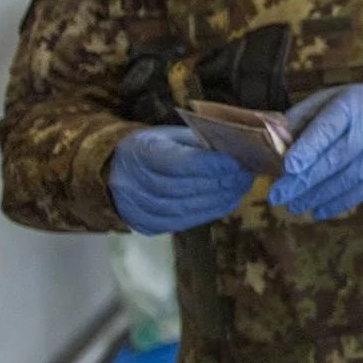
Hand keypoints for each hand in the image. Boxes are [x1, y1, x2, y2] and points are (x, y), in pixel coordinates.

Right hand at [109, 125, 253, 233]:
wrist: (117, 169)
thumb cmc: (155, 148)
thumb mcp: (173, 137)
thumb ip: (200, 145)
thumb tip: (237, 153)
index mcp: (140, 152)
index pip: (178, 163)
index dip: (210, 165)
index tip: (237, 162)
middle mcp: (133, 183)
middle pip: (183, 188)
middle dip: (220, 183)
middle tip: (245, 176)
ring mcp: (137, 208)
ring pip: (183, 209)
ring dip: (218, 200)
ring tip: (240, 188)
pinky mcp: (146, 225)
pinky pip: (181, 223)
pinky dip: (208, 213)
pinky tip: (226, 202)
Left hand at [269, 85, 362, 220]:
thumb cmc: (352, 107)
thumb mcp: (326, 100)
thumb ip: (301, 120)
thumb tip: (275, 147)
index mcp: (352, 103)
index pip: (330, 126)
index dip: (310, 147)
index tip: (288, 167)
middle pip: (340, 157)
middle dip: (307, 180)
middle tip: (279, 197)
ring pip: (352, 178)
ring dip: (320, 196)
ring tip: (294, 206)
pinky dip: (340, 203)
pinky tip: (319, 210)